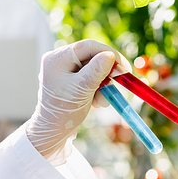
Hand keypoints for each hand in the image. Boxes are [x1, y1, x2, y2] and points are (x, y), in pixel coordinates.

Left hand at [26, 39, 130, 164]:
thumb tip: (110, 54)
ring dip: (102, 84)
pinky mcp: (70, 80)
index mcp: (57, 59)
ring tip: (101, 102)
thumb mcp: (82, 90)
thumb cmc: (64, 111)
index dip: (108, 53)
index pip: (88, 46)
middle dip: (106, 73)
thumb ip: (96, 71)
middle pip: (91, 57)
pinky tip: (96, 102)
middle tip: (119, 82)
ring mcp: (64, 70)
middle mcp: (59, 61)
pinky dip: (97, 89)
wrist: (53, 132)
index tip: (124, 67)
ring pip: (93, 69)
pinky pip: (89, 78)